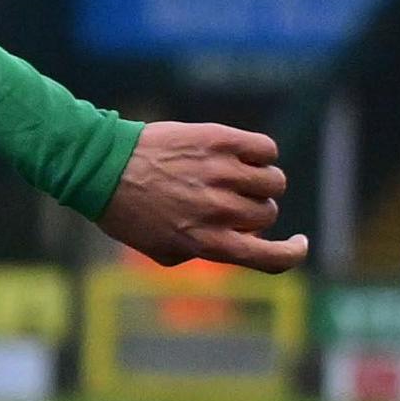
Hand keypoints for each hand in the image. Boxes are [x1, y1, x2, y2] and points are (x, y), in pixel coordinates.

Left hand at [96, 123, 303, 272]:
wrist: (101, 166)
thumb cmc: (127, 211)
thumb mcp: (159, 247)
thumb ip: (200, 252)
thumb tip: (238, 243)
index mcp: (208, 243)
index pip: (272, 259)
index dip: (292, 253)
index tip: (299, 244)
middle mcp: (220, 211)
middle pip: (268, 213)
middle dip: (253, 210)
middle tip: (224, 200)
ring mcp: (223, 174)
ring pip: (273, 181)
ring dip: (258, 181)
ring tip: (230, 177)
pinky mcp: (221, 141)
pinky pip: (266, 149)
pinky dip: (260, 153)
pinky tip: (239, 155)